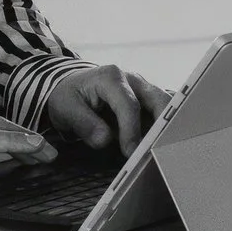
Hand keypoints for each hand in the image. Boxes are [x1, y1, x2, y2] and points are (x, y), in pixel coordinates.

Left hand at [42, 65, 174, 152]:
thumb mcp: (66, 108)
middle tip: (159, 152)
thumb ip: (84, 123)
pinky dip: (162, 129)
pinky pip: (160, 113)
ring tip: (162, 151)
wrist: (69, 86)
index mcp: (111, 77)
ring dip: (166, 128)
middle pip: (159, 100)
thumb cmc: (67, 96)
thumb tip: (105, 140)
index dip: (132, 130)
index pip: (129, 105)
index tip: (130, 152)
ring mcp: (142, 89)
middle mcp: (132, 80)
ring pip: (165, 106)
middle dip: (163, 126)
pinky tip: (159, 147)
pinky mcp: (146, 100)